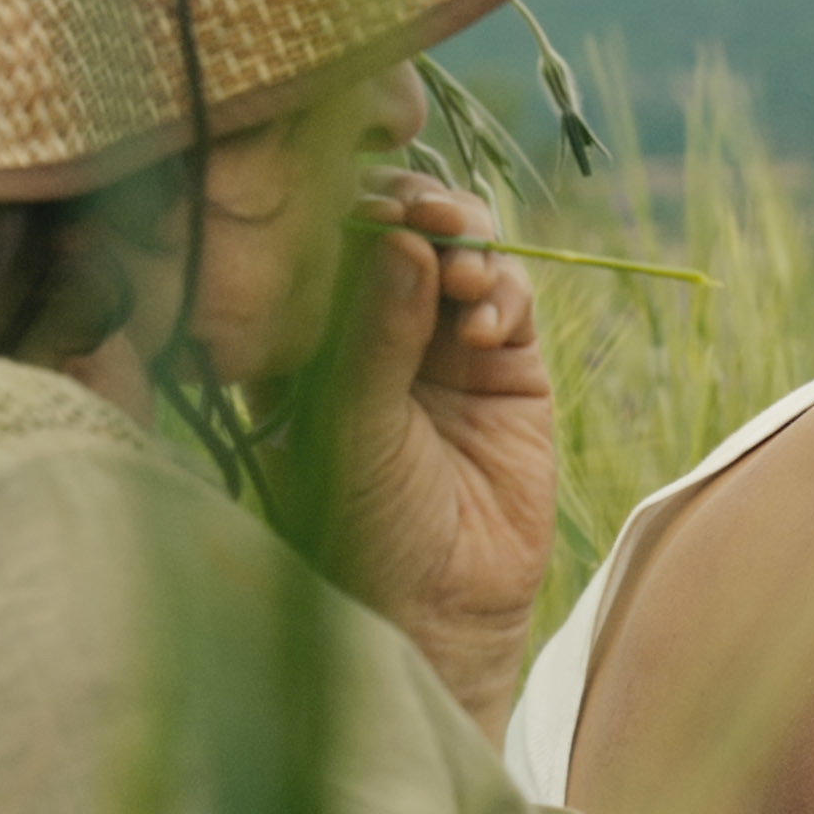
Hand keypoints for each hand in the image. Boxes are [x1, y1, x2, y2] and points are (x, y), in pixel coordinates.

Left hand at [294, 169, 553, 746]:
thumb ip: (374, 329)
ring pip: (459, 254)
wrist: (440, 608)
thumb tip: (403, 233)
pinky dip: (502, 296)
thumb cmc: (363, 528)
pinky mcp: (508, 368)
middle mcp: (373, 333)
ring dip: (466, 246)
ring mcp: (443, 347)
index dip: (349, 209)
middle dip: (416, 211)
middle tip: (427, 214)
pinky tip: (483, 328)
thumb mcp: (351, 424)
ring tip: (461, 271)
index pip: (324, 245)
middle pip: (399, 232)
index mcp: (305, 341)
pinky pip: (508, 301)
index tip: (365, 204)